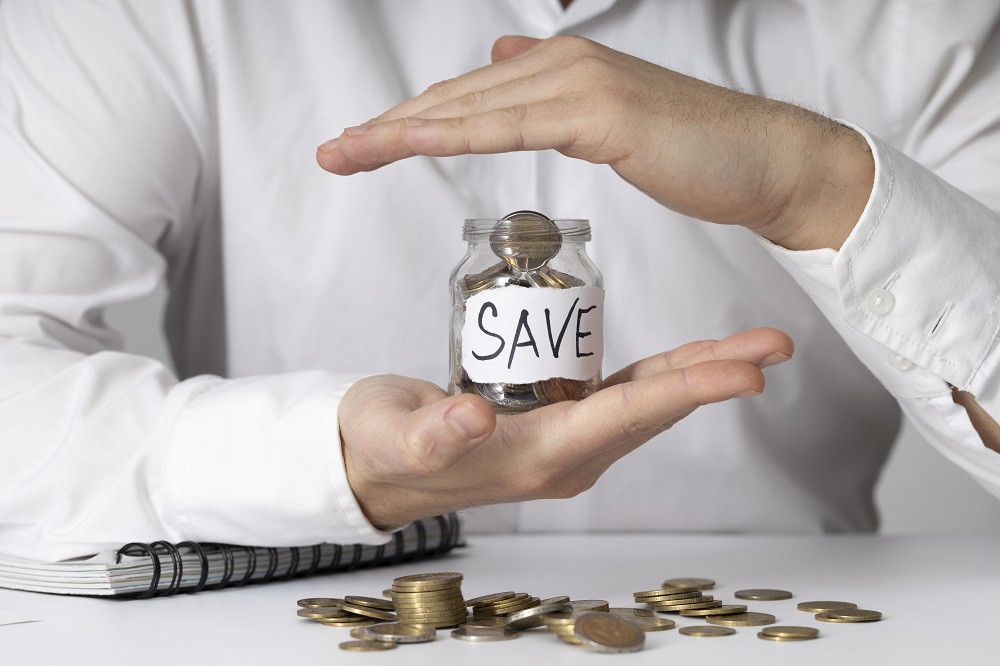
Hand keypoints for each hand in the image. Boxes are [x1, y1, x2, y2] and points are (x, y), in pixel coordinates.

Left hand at [316, 35, 872, 250]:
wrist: (764, 160)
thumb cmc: (691, 149)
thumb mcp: (606, 116)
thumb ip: (550, 93)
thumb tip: (504, 65)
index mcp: (560, 68)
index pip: (467, 100)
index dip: (408, 122)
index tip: (360, 147)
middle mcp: (562, 64)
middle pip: (455, 100)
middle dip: (387, 128)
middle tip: (332, 154)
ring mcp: (581, 83)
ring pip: (472, 110)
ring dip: (402, 133)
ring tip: (349, 153)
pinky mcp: (601, 112)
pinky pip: (513, 127)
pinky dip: (457, 135)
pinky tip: (413, 146)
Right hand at [339, 327, 791, 529]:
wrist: (375, 465)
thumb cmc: (382, 445)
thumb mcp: (397, 436)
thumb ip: (434, 434)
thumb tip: (477, 419)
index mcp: (537, 458)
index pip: (624, 418)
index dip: (685, 391)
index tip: (743, 373)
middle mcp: (565, 457)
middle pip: (653, 411)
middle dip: (714, 378)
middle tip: (772, 346)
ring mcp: (566, 442)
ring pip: (647, 405)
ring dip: (699, 376)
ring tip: (753, 348)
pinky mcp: (559, 423)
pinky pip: (624, 399)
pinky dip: (663, 376)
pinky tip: (690, 358)